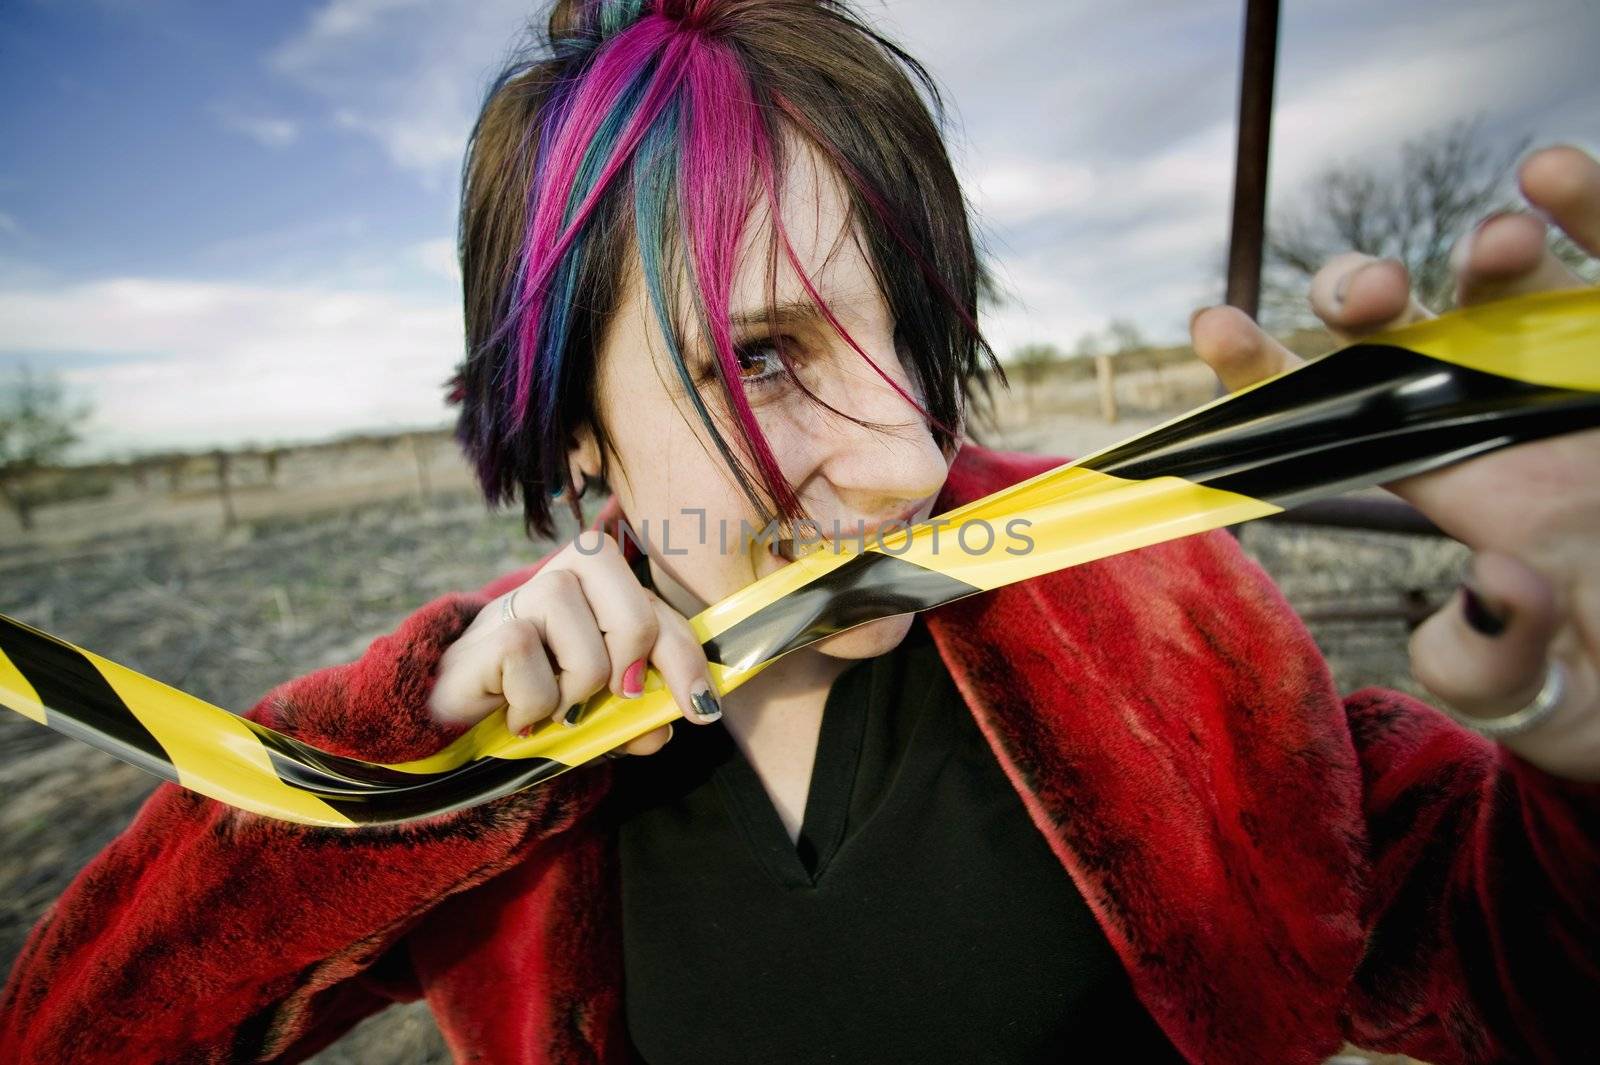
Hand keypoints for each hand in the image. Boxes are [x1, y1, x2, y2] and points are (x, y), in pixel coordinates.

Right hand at [427, 529, 722, 757]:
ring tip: (549, 703)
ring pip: (588, 651)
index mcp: (602, 589)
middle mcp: (567, 578)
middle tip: (611, 697)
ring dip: (575, 694)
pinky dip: (534, 707)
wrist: (448, 718)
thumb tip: (663, 729)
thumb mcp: (596, 715)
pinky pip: (537, 672)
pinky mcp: (492, 630)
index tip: (702, 710)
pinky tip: (514, 710)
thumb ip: (633, 720)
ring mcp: (527, 598)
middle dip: (633, 671)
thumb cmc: (530, 702)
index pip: (661, 616)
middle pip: (637, 617)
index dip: (687, 662)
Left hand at [1189, 144, 1599, 780]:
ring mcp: (1562, 372)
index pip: (1323, 416)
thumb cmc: (1593, 676)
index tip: (1213, 324)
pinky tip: (1548, 174)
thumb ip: (1490, 665)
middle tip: (1373, 296)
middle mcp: (1483, 411)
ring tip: (1499, 248)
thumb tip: (1495, 586)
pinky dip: (1586, 209)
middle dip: (1361, 292)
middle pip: (1391, 333)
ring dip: (1481, 250)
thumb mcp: (1538, 700)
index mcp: (1432, 478)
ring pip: (1499, 284)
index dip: (1263, 370)